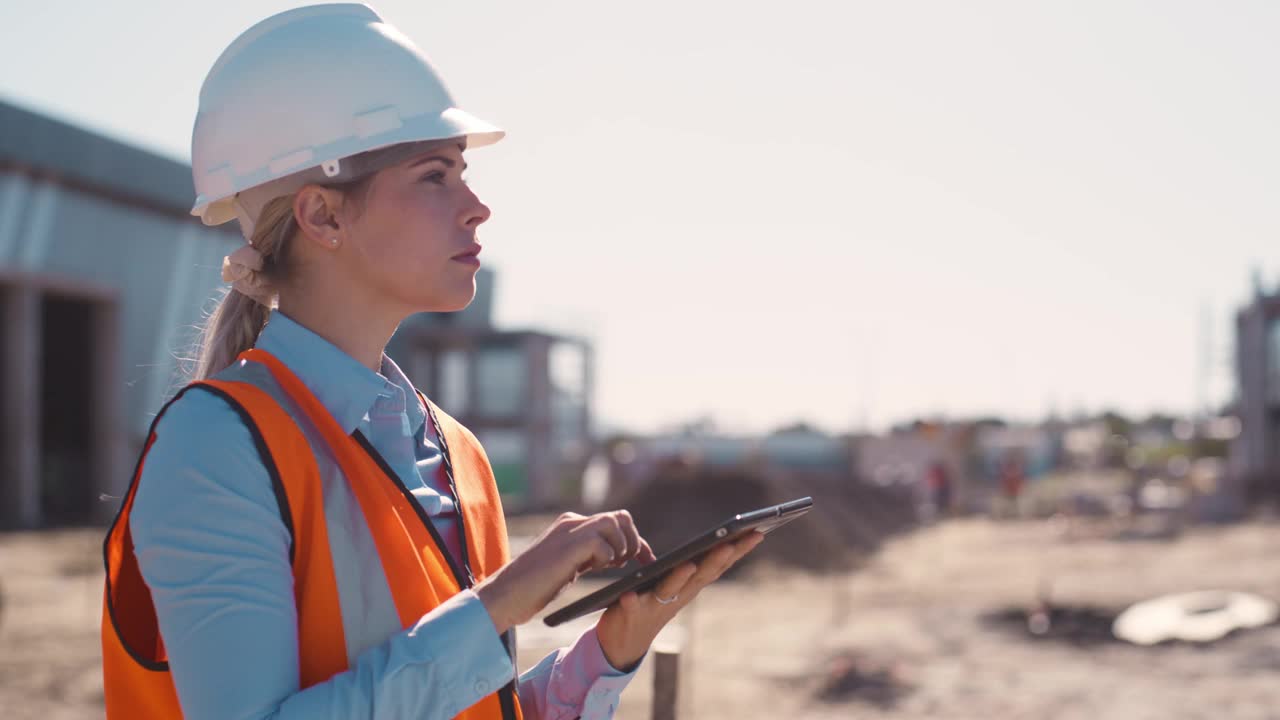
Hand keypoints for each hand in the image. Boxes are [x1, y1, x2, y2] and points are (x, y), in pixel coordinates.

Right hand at [475, 510, 656, 633]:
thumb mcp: (567, 566)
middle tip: (631, 564)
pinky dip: (607, 557)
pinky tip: (595, 569)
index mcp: (571, 526)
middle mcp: (572, 522)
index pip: (614, 522)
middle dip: (633, 540)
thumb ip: (587, 555)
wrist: (505, 595)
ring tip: (613, 565)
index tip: (646, 560)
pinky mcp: (568, 545)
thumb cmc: (533, 587)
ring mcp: (569, 531)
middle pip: (620, 517)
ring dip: (622, 547)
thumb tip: (615, 556)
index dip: (634, 541)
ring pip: (615, 523)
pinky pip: (602, 542)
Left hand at [595, 531, 763, 670]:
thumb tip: (719, 541)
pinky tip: (628, 595)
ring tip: (688, 565)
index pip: (718, 564)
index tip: (757, 531)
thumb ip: (693, 567)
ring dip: (680, 578)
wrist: (625, 642)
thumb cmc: (654, 604)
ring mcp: (656, 606)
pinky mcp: (631, 614)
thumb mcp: (676, 584)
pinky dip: (632, 602)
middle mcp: (679, 596)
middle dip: (716, 560)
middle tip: (730, 543)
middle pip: (701, 575)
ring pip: (670, 590)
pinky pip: (631, 608)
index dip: (738, 549)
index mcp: (690, 585)